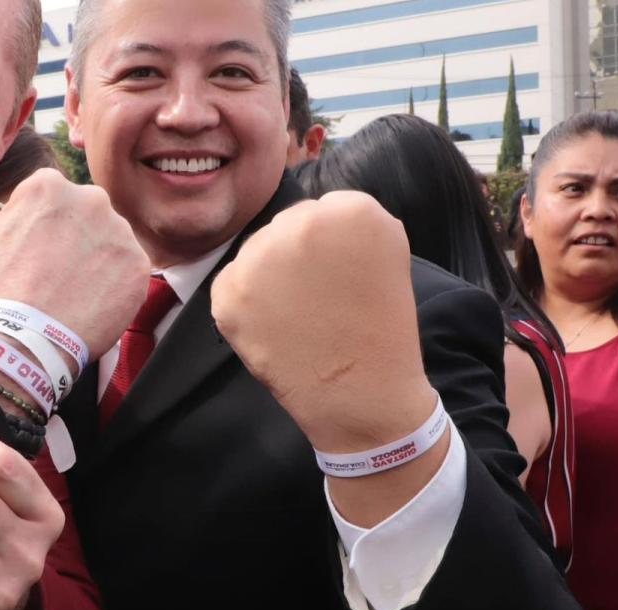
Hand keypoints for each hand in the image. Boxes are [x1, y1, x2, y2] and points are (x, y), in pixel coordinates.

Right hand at [0, 168, 148, 359]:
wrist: (25, 339)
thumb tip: (1, 220)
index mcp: (49, 185)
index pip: (50, 198)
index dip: (41, 226)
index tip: (35, 249)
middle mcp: (91, 199)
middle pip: (85, 215)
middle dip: (74, 237)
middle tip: (57, 271)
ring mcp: (120, 232)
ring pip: (110, 242)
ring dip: (97, 260)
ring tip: (75, 290)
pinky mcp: (139, 265)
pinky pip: (127, 271)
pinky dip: (114, 286)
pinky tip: (92, 303)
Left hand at [211, 191, 433, 453]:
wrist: (359, 392)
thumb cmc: (380, 326)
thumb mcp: (388, 253)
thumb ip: (348, 223)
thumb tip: (312, 215)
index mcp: (350, 210)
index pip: (324, 210)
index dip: (331, 247)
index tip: (341, 276)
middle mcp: (300, 223)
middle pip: (285, 227)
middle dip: (296, 257)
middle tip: (316, 297)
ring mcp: (259, 257)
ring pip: (256, 253)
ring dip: (268, 277)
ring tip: (296, 313)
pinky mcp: (228, 291)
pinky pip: (231, 283)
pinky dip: (245, 303)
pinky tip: (272, 325)